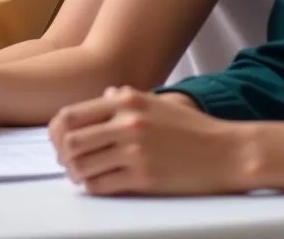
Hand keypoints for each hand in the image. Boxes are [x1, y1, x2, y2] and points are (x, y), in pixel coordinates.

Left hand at [49, 87, 246, 194]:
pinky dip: (92, 186)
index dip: (57, 131)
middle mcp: (126, 123)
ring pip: (83, 165)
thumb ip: (125, 98)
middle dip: (62, 155)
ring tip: (79, 175)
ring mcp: (134, 151)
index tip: (59, 141)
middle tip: (65, 162)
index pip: (72, 115)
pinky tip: (96, 185)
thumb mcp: (156, 102)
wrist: (226, 152)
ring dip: (75, 173)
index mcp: (125, 101)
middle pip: (71, 141)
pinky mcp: (144, 178)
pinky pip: (102, 185)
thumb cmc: (191, 128)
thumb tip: (103, 96)